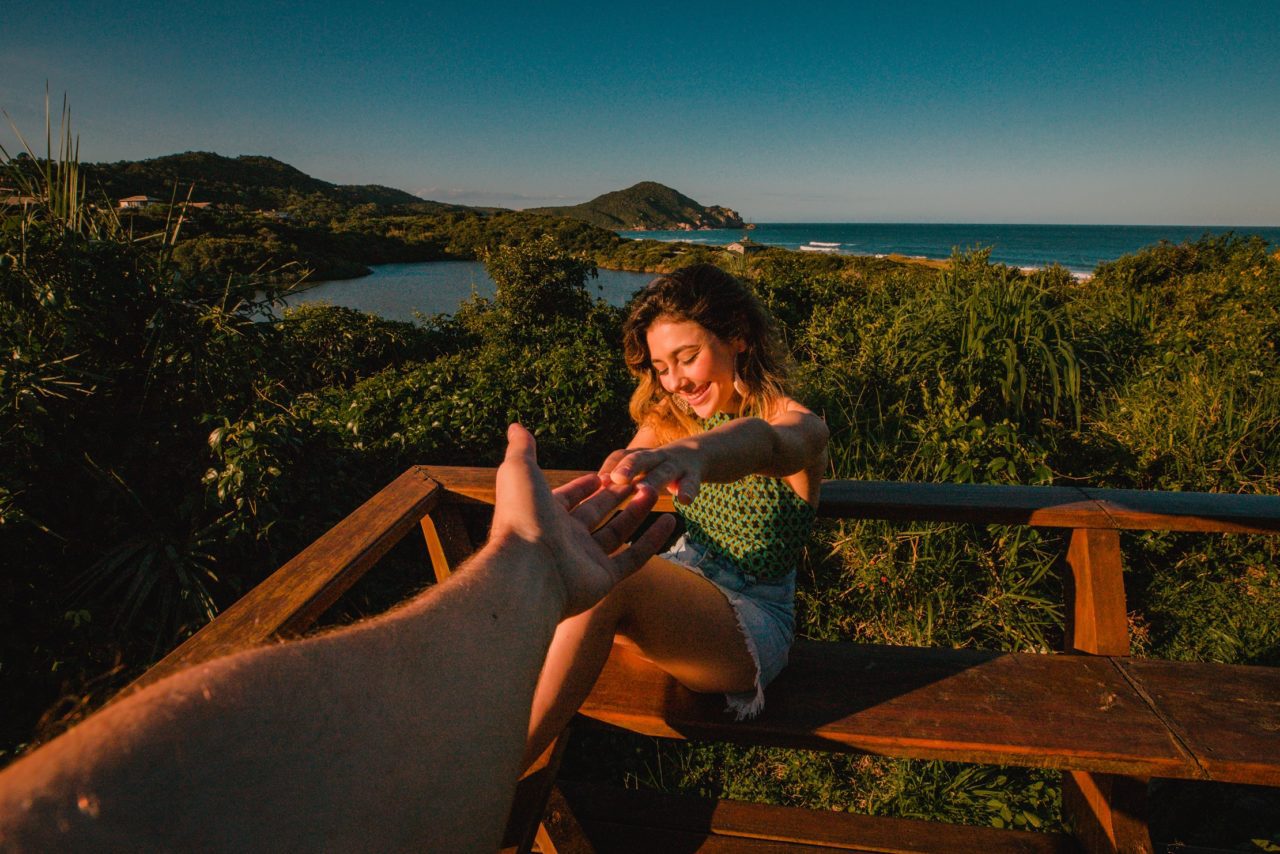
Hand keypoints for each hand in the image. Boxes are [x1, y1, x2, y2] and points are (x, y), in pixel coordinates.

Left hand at [491, 424, 676, 616]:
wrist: (528, 570)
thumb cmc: (522, 516)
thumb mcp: (520, 471)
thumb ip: (522, 448)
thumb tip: (515, 425)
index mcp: (546, 513)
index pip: (569, 497)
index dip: (586, 485)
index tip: (604, 473)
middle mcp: (566, 537)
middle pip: (597, 511)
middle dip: (617, 493)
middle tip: (639, 477)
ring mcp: (586, 559)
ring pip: (618, 532)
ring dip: (637, 511)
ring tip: (655, 490)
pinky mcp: (605, 578)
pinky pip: (633, 558)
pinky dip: (652, 541)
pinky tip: (671, 522)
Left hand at [599, 444, 702, 504]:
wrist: (697, 456)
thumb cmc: (659, 470)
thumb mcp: (640, 470)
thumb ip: (618, 484)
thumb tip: (591, 496)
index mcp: (638, 458)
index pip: (621, 456)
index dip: (610, 466)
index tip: (600, 480)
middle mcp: (654, 458)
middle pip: (640, 458)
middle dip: (629, 467)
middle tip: (617, 478)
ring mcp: (675, 464)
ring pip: (663, 471)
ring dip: (654, 480)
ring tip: (645, 490)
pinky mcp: (693, 474)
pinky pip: (691, 482)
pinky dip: (687, 489)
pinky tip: (684, 500)